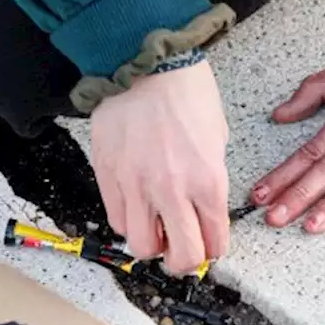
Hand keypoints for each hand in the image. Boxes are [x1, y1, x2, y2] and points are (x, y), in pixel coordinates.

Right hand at [90, 61, 230, 273]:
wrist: (145, 63)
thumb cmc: (185, 91)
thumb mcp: (216, 138)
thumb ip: (210, 179)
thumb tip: (201, 207)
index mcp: (208, 182)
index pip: (214, 243)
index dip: (213, 250)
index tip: (209, 245)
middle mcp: (172, 191)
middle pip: (181, 258)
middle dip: (185, 261)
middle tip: (182, 250)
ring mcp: (136, 187)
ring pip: (142, 247)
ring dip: (152, 245)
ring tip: (155, 228)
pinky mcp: (108, 177)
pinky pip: (116, 220)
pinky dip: (128, 222)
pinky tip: (136, 207)